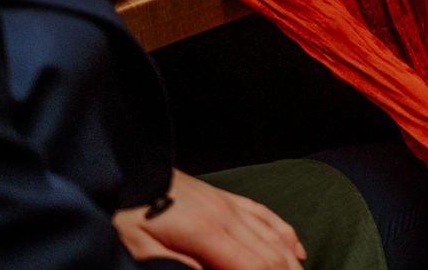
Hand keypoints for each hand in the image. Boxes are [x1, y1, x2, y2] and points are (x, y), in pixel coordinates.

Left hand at [112, 170, 305, 269]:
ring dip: (292, 263)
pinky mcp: (230, 199)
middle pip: (271, 254)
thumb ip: (177, 266)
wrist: (131, 168)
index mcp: (206, 232)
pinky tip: (298, 252)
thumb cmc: (129, 213)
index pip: (253, 266)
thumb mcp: (140, 248)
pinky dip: (288, 237)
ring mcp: (232, 205)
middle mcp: (228, 216)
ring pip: (275, 237)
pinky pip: (268, 217)